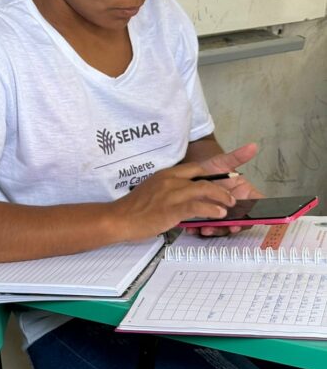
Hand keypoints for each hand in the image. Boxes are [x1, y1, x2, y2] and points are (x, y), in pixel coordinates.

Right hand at [113, 143, 258, 240]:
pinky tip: (219, 214)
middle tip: (240, 188)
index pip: (201, 164)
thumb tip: (194, 198)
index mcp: (169, 174)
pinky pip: (197, 206)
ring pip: (205, 189)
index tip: (250, 149)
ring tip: (231, 206)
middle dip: (228, 176)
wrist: (118, 218)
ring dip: (222, 197)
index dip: (227, 158)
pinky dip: (211, 209)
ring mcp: (171, 192)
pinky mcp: (171, 208)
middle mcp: (172, 179)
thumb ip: (174, 191)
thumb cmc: (136, 209)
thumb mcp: (156, 193)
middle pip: (207, 172)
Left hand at [186, 158, 263, 236]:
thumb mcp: (222, 162)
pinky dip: (199, 229)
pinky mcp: (205, 218)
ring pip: (222, 227)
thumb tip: (253, 146)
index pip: (255, 208)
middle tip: (225, 229)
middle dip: (231, 227)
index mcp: (245, 196)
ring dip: (215, 230)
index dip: (252, 217)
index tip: (243, 221)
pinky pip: (205, 227)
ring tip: (204, 229)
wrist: (191, 172)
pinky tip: (191, 228)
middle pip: (239, 222)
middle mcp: (234, 208)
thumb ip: (237, 157)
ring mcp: (220, 214)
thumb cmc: (211, 168)